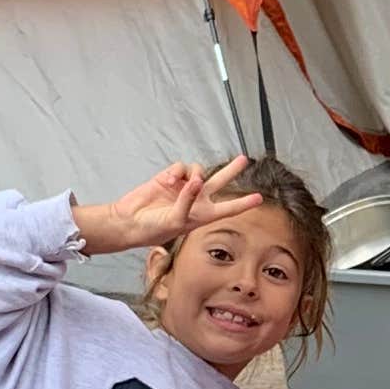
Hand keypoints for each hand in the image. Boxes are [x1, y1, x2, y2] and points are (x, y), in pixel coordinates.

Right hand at [71, 158, 261, 259]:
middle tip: (244, 159)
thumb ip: (188, 201)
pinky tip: (169, 180)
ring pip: (199, 170)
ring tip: (184, 181)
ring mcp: (183, 187)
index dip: (243, 203)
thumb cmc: (154, 228)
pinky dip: (177, 172)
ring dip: (195, 173)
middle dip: (232, 170)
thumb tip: (197, 180)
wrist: (130, 221)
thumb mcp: (176, 220)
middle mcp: (196, 199)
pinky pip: (181, 167)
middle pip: (219, 181)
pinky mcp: (169, 178)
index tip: (259, 198)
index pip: (228, 208)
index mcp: (202, 215)